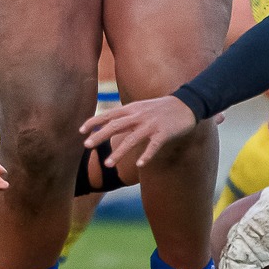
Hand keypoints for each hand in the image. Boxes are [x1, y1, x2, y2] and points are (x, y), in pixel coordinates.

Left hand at [83, 94, 197, 169]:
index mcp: (132, 109)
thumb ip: (126, 114)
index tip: (80, 131)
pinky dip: (146, 155)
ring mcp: (151, 125)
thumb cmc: (161, 108)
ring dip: (119, 152)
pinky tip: (139, 165)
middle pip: (115, 126)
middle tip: (86, 145)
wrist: (187, 103)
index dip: (94, 122)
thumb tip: (109, 121)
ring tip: (107, 164)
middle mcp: (139, 116)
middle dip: (100, 135)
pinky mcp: (164, 133)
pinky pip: (153, 146)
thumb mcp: (141, 106)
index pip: (109, 115)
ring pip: (132, 139)